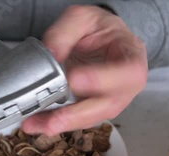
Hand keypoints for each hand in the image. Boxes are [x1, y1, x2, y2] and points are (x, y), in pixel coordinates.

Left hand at [22, 5, 147, 134]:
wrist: (101, 40)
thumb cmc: (99, 29)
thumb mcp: (82, 18)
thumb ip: (65, 32)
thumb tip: (51, 54)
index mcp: (132, 56)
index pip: (127, 71)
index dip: (102, 79)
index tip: (74, 80)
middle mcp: (127, 85)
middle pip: (108, 105)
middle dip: (77, 114)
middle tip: (52, 120)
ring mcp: (112, 100)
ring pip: (92, 118)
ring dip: (63, 123)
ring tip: (37, 124)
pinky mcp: (95, 109)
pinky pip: (79, 120)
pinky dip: (58, 123)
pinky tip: (39, 123)